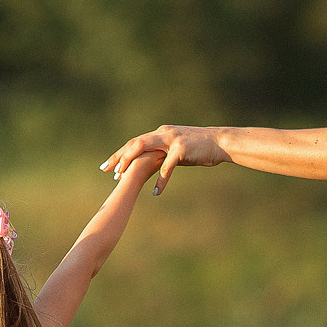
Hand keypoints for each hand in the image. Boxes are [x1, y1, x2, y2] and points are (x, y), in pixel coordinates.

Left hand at [98, 125, 229, 195]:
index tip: (107, 166)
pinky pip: (167, 166)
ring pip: (144, 149)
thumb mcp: (177, 150)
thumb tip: (151, 164)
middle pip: (134, 144)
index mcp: (159, 134)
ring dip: (131, 164)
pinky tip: (156, 192)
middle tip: (107, 171)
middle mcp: (162, 134)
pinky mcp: (181, 149)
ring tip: (122, 178)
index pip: (134, 143)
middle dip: (119, 158)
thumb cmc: (199, 148)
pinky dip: (161, 179)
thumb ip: (163, 154)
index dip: (120, 154)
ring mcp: (171, 140)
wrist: (219, 142)